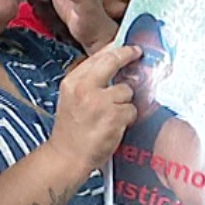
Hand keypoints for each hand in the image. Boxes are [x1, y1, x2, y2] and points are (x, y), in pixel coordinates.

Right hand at [45, 44, 140, 171]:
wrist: (67, 156)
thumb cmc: (71, 130)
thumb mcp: (71, 97)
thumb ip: (89, 79)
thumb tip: (111, 60)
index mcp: (73, 81)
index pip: (98, 56)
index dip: (118, 49)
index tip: (130, 48)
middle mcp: (85, 88)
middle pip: (113, 61)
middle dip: (128, 55)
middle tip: (137, 54)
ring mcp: (100, 102)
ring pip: (126, 90)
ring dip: (124, 102)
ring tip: (112, 114)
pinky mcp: (113, 116)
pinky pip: (131, 109)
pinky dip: (127, 118)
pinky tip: (114, 125)